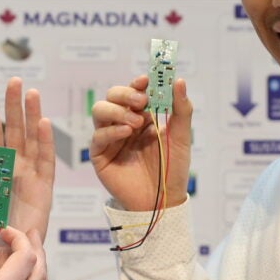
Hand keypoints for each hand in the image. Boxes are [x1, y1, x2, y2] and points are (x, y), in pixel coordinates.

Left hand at [0, 77, 54, 267]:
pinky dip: (46, 142)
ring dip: (32, 117)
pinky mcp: (43, 191)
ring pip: (32, 141)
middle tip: (15, 81)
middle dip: (15, 106)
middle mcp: (12, 169)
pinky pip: (46, 162)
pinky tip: (43, 122)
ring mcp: (29, 178)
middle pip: (15, 131)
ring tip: (30, 93)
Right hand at [89, 76, 191, 211]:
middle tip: (142, 102)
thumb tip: (179, 80)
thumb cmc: (172, 169)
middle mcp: (123, 124)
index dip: (137, 83)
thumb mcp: (181, 137)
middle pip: (112, 96)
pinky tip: (126, 133)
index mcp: (142, 117)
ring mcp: (110, 138)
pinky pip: (98, 135)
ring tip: (136, 123)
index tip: (146, 79)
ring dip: (117, 110)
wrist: (163, 200)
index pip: (134, 92)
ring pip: (100, 110)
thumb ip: (181, 109)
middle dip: (125, 94)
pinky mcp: (100, 155)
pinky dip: (112, 130)